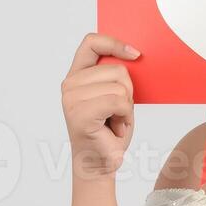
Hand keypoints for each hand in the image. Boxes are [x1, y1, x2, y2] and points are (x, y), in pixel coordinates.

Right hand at [61, 33, 139, 180]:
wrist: (101, 163)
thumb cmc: (109, 131)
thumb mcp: (114, 95)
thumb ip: (114, 75)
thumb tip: (134, 54)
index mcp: (76, 76)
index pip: (92, 43)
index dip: (115, 43)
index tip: (135, 54)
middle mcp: (69, 85)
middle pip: (118, 69)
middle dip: (128, 93)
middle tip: (117, 113)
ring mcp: (72, 99)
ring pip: (121, 87)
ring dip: (127, 108)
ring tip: (115, 122)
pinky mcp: (81, 113)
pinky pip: (119, 101)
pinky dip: (125, 116)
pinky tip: (116, 129)